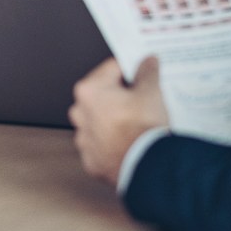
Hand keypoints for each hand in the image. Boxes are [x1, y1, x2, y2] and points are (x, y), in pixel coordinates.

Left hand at [69, 56, 168, 185]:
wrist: (147, 168)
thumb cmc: (143, 129)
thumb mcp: (151, 92)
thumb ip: (147, 72)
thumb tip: (147, 62)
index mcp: (89, 91)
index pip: (112, 69)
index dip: (131, 70)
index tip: (142, 73)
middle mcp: (79, 113)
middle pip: (104, 95)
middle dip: (121, 96)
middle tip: (143, 100)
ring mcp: (83, 138)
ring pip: (101, 120)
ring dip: (115, 119)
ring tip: (137, 124)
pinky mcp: (91, 159)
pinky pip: (102, 143)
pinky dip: (113, 142)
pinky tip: (130, 141)